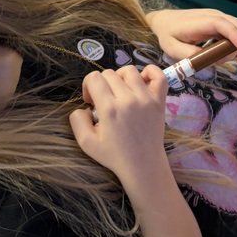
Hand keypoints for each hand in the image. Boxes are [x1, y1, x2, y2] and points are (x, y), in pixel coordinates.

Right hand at [69, 65, 167, 180]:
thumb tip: (84, 107)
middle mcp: (128, 100)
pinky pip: (159, 75)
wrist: (143, 165)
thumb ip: (77, 121)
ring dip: (120, 77)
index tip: (91, 101)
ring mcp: (146, 98)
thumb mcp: (86, 143)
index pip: (94, 77)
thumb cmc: (114, 155)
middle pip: (109, 73)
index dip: (88, 86)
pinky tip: (141, 81)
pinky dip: (150, 72)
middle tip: (104, 100)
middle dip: (102, 84)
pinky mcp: (159, 100)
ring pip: (129, 70)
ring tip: (120, 92)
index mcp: (109, 109)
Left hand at [145, 8, 236, 64]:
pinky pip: (234, 30)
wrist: (165, 20)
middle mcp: (211, 15)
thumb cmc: (168, 34)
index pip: (222, 24)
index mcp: (198, 22)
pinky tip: (227, 54)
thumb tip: (207, 60)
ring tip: (226, 60)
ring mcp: (217, 16)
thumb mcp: (172, 48)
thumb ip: (188, 55)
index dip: (235, 35)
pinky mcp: (219, 21)